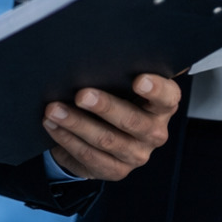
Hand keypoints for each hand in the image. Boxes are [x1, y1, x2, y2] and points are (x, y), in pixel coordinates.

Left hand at [44, 73, 181, 179]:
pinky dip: (68, 140)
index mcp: (164, 106)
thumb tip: (107, 51)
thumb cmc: (117, 97)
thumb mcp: (125, 84)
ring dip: (76, 123)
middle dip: (105, 107)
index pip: (168, 97)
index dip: (156, 89)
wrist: (106, 135)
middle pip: (133, 121)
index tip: (138, 80)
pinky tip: (53, 126)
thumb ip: (124, 71)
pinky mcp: (115, 171)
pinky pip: (90, 157)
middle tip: (81, 95)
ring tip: (54, 109)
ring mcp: (137, 155)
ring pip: (106, 140)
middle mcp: (155, 132)